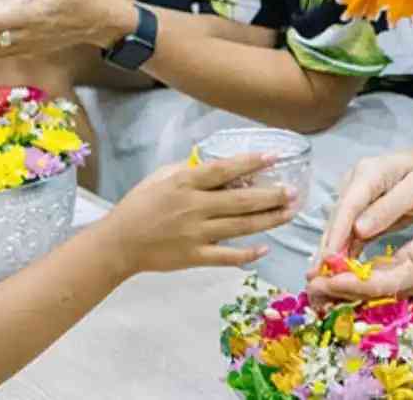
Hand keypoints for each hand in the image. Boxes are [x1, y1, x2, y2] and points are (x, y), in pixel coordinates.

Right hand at [100, 153, 298, 274]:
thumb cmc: (139, 205)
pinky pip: (227, 256)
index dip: (251, 162)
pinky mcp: (195, 257)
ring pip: (241, 227)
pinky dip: (247, 254)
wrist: (119, 243)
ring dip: (268, 220)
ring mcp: (196, 234)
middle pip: (241, 200)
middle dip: (271, 195)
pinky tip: (265, 248)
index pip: (224, 170)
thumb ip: (189, 169)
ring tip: (289, 212)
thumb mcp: (160, 177)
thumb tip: (216, 162)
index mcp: (185, 183)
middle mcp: (194, 207)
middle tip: (293, 192)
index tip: (274, 156)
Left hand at [309, 184, 412, 300]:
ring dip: (346, 285)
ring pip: (376, 286)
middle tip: (308, 285)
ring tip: (316, 281)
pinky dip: (360, 275)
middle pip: (374, 290)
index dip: (350, 283)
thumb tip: (412, 256)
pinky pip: (384, 276)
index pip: (381, 282)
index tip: (322, 278)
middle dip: (340, 289)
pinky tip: (344, 268)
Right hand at [311, 148, 412, 267]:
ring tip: (322, 278)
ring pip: (339, 225)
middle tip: (318, 277)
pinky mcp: (360, 207)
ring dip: (331, 250)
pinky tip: (337, 268)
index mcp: (370, 172)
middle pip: (338, 217)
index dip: (336, 233)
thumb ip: (389, 209)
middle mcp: (355, 180)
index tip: (328, 259)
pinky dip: (343, 248)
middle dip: (328, 246)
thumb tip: (359, 230)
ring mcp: (356, 193)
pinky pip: (348, 229)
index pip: (348, 205)